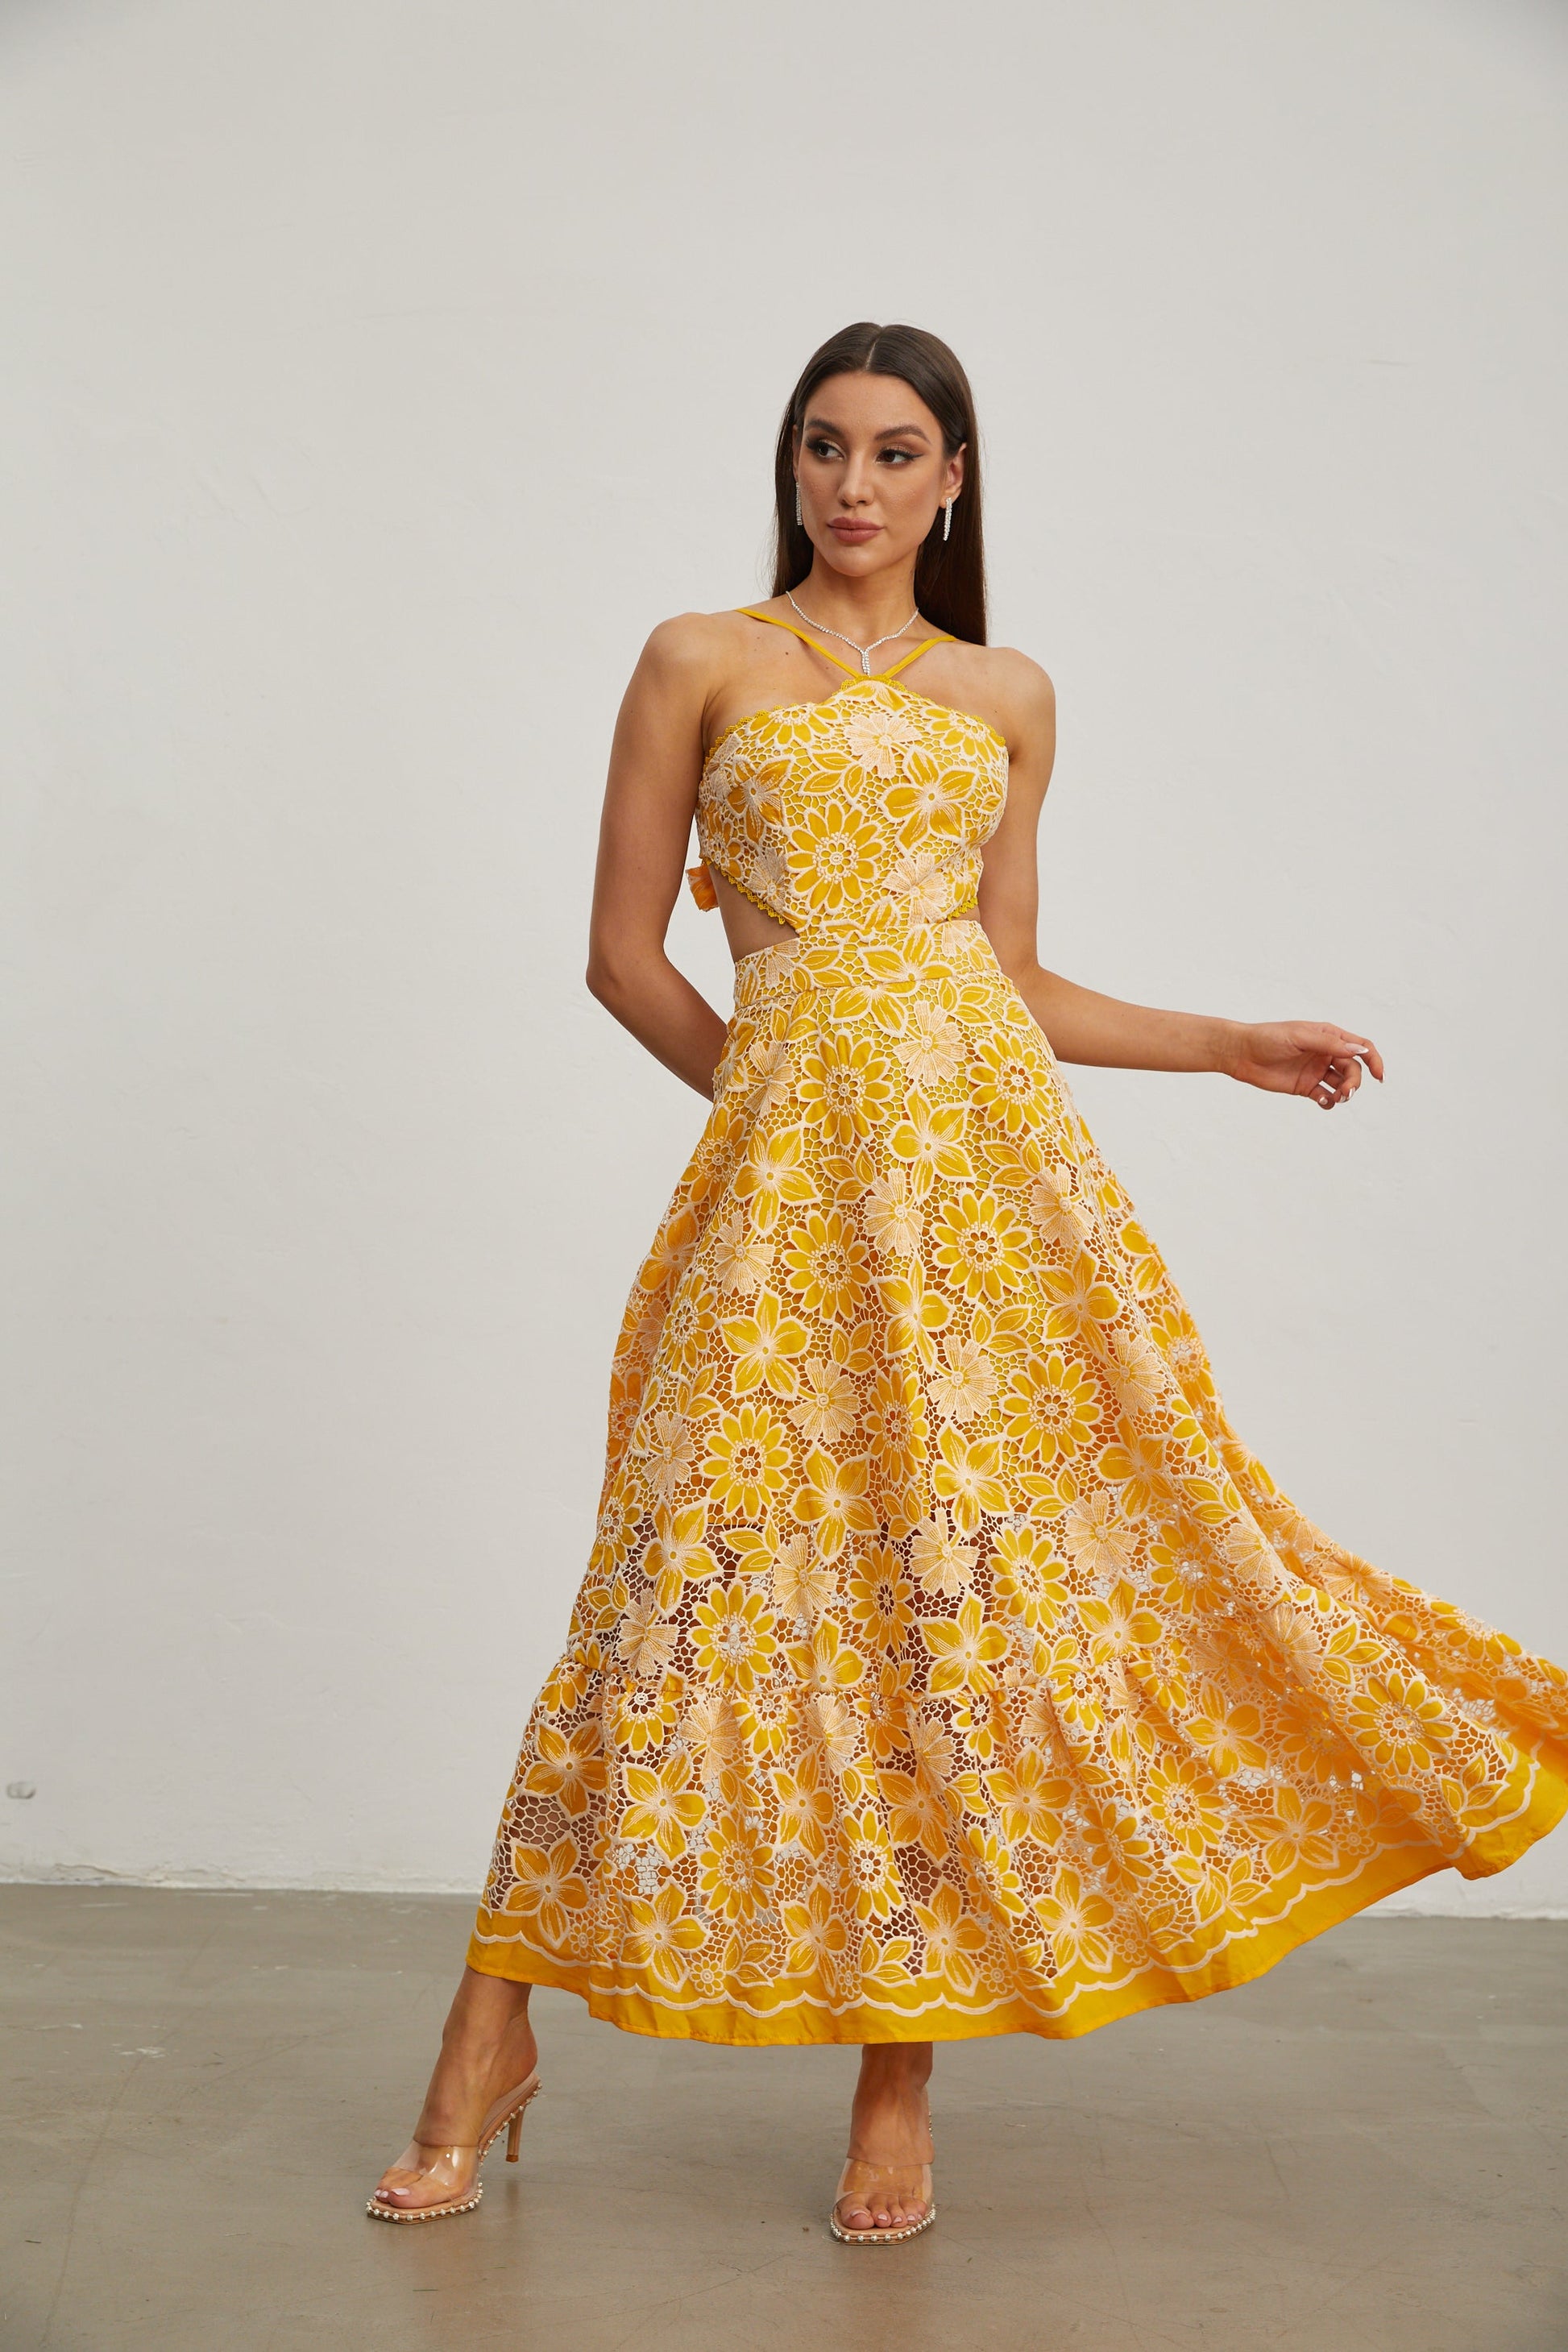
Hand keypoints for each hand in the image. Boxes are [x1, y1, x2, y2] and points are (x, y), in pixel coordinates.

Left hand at [1223, 1020, 1383, 1108]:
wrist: (1241, 1054)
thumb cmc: (1268, 1038)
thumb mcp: (1300, 1037)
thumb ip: (1329, 1044)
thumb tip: (1360, 1051)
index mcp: (1328, 1036)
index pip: (1361, 1046)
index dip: (1374, 1059)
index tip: (1379, 1075)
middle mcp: (1325, 1053)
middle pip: (1353, 1069)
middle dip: (1354, 1082)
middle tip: (1346, 1092)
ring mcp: (1316, 1071)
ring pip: (1341, 1084)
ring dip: (1345, 1092)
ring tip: (1337, 1097)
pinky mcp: (1305, 1087)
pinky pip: (1325, 1096)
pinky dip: (1328, 1102)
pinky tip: (1321, 1101)